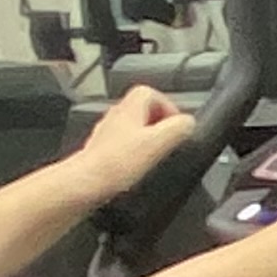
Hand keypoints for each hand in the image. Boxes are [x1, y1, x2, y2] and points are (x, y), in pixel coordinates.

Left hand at [74, 84, 196, 196]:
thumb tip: (189, 123)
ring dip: (148, 140)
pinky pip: (125, 146)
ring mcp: (108, 133)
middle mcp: (116, 116)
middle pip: (143, 110)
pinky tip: (139, 169)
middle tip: (169, 143)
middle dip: (160, 125)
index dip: (169, 107)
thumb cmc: (115, 163)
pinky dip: (136, 154)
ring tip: (156, 158)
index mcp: (129, 108)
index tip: (178, 127)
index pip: (151, 93)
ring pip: (134, 128)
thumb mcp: (158, 143)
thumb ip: (178, 128)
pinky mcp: (104, 151)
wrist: (86, 182)